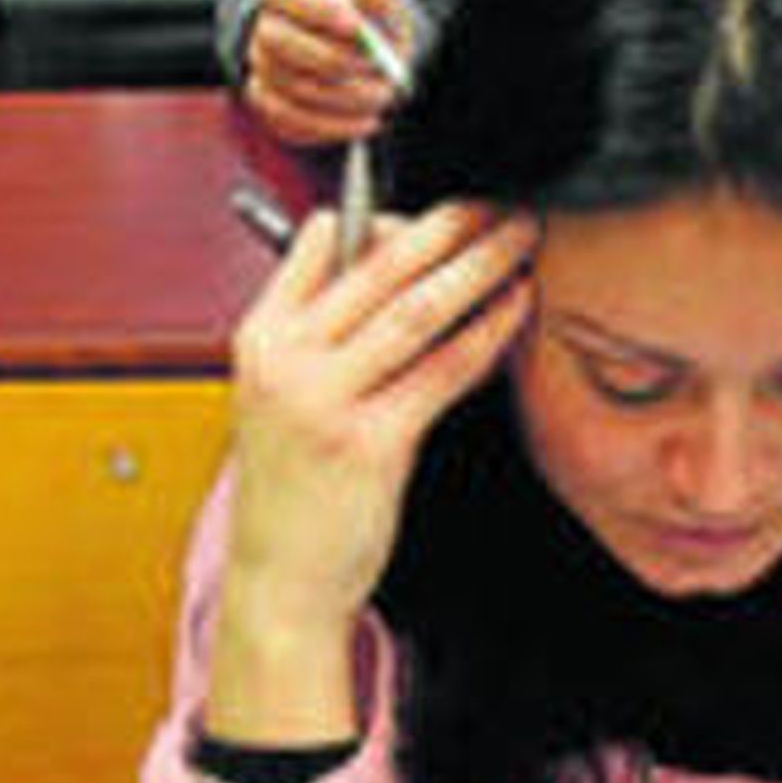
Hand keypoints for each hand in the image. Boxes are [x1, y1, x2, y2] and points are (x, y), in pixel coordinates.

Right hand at [207, 200, 537, 739]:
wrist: (281, 580)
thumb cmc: (294, 487)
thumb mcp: (284, 395)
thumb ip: (327, 331)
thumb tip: (404, 266)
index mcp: (260, 336)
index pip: (322, 242)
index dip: (390, 216)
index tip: (443, 212)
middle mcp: (286, 360)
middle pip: (380, 265)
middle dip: (451, 224)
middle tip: (501, 203)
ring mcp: (323, 401)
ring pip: (417, 310)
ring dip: (480, 265)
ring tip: (521, 240)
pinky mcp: (369, 443)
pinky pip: (443, 369)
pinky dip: (487, 332)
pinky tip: (516, 310)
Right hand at [245, 0, 414, 144]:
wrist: (364, 64)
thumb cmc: (371, 29)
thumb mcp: (382, 9)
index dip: (316, 9)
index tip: (357, 26)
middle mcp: (265, 31)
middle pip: (279, 43)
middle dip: (331, 58)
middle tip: (373, 67)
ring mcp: (263, 72)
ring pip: (291, 87)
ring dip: (343, 95)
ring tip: (382, 94)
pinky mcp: (271, 108)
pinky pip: (293, 123)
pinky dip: (335, 126)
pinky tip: (368, 121)